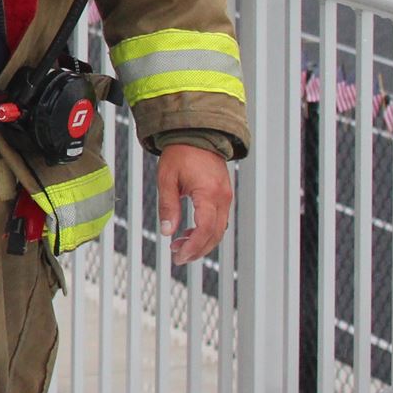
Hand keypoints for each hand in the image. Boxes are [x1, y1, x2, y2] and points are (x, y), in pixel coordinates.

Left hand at [155, 144, 233, 264]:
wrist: (197, 135)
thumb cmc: (180, 154)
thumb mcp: (167, 179)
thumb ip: (168, 206)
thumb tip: (167, 232)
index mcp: (208, 193)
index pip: (205, 228)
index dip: (193, 246)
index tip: (179, 255)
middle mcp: (222, 197)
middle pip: (214, 234)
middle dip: (197, 249)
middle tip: (178, 257)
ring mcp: (226, 197)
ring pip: (219, 230)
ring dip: (201, 242)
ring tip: (179, 247)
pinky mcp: (224, 196)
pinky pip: (218, 220)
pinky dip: (206, 231)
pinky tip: (189, 233)